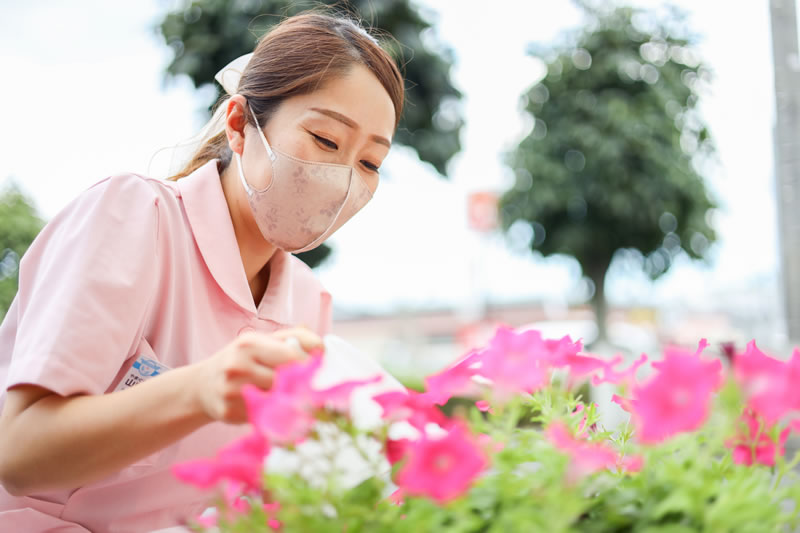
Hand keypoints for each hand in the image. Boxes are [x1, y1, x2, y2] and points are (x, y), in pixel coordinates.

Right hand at [192, 327, 322, 423]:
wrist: (202, 385)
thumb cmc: (243, 359)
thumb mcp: (263, 341)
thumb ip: (295, 338)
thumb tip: (323, 349)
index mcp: (249, 343)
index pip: (290, 356)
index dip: (310, 365)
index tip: (320, 371)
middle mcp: (238, 365)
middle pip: (284, 380)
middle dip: (302, 386)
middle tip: (315, 391)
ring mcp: (231, 390)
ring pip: (276, 401)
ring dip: (290, 402)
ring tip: (297, 401)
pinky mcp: (229, 413)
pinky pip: (263, 416)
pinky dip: (274, 415)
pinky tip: (276, 411)